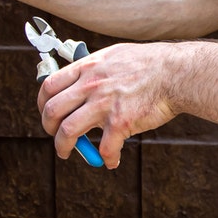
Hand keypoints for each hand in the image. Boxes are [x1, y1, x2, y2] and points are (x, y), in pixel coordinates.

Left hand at [37, 42, 180, 167]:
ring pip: (68, 131)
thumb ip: (94, 70)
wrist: (175, 73)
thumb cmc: (149, 64)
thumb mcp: (114, 56)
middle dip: (48, 128)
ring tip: (66, 153)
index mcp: (87, 68)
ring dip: (63, 147)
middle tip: (55, 136)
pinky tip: (111, 160)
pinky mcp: (120, 122)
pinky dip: (106, 158)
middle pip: (52, 111)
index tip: (47, 113)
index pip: (49, 86)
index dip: (42, 104)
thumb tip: (81, 84)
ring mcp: (104, 104)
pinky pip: (104, 148)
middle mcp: (91, 85)